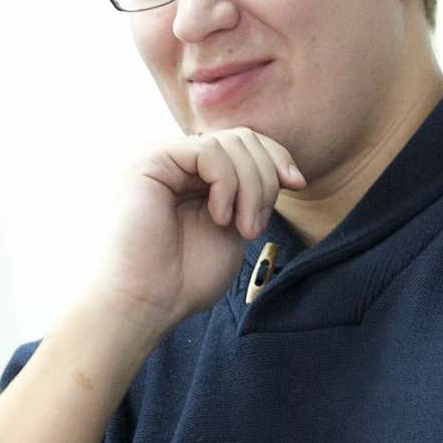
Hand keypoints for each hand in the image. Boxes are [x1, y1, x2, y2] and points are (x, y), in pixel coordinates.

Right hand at [92, 128, 303, 333]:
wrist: (145, 304)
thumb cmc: (183, 280)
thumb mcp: (233, 228)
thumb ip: (250, 194)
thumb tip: (282, 167)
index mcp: (192, 176)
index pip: (243, 143)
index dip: (275, 158)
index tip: (297, 184)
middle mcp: (175, 161)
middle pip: (241, 138)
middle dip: (265, 179)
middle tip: (256, 226)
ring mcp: (161, 158)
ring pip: (230, 143)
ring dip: (251, 187)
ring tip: (242, 228)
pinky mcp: (150, 160)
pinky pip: (209, 151)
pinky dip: (227, 183)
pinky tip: (219, 216)